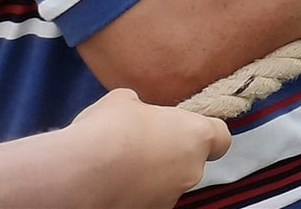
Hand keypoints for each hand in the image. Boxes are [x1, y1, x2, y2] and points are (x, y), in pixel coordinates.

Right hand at [62, 88, 230, 208]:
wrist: (80, 174)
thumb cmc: (109, 130)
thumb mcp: (123, 101)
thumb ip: (139, 107)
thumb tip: (132, 109)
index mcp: (195, 136)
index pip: (220, 138)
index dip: (206, 133)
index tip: (189, 131)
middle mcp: (190, 171)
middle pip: (190, 162)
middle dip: (169, 155)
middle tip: (140, 146)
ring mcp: (169, 198)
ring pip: (167, 184)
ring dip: (150, 177)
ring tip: (118, 167)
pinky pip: (145, 201)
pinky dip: (132, 195)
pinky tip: (109, 185)